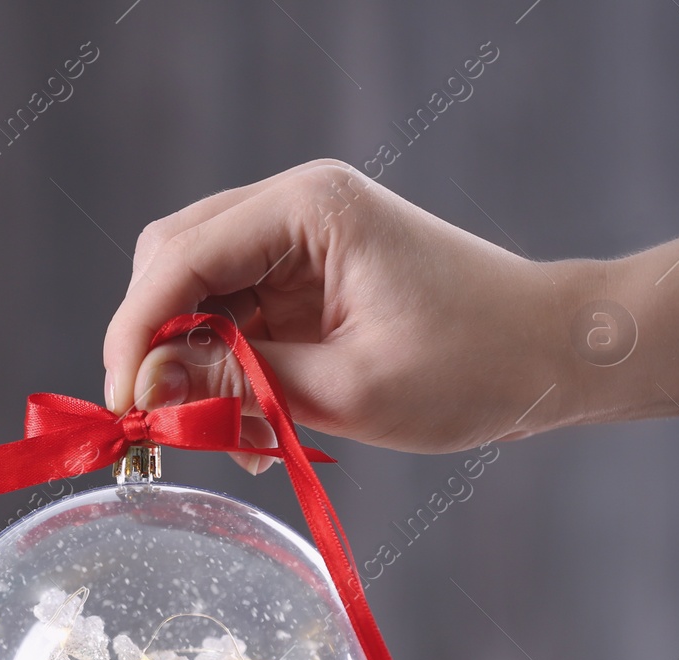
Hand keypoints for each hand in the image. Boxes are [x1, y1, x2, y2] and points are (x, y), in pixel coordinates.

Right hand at [102, 161, 571, 465]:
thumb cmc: (474, 366)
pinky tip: (245, 423)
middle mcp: (296, 208)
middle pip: (175, 261)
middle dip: (153, 341)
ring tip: (214, 432)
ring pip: (197, 292)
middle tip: (153, 418)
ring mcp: (300, 241)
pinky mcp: (308, 278)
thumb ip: (237, 384)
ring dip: (188, 362)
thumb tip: (149, 391)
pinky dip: (224, 369)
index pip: (181, 258)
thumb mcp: (346, 389)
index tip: (121, 403)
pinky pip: (234, 317)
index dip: (135, 332)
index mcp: (308, 208)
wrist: (556, 355)